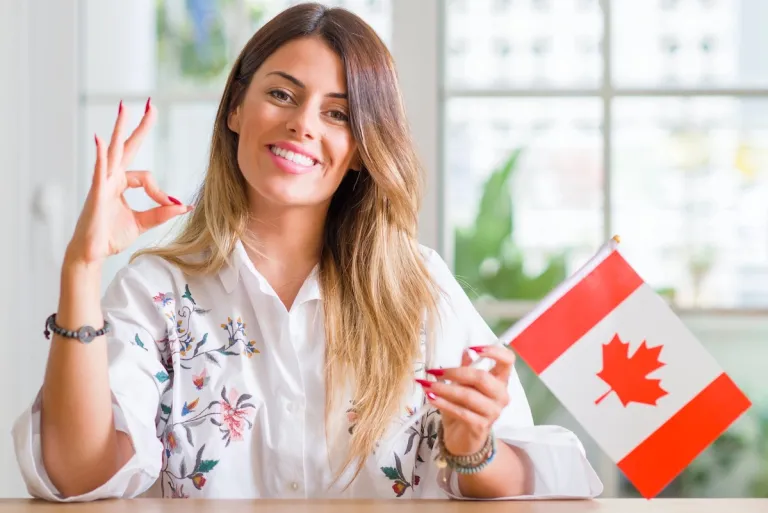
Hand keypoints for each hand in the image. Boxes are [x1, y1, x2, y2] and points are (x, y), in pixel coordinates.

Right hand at [65, 99, 191, 266]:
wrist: (92, 252)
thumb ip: (162, 213)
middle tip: (150, 105)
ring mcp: (102, 183)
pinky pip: (99, 170)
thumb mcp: (143, 223)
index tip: (173, 205)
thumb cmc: (111, 236)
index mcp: (121, 184)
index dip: (161, 192)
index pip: (147, 178)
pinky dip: (100, 154)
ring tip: (124, 107)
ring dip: (119, 128)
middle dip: (139, 127)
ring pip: (113, 151)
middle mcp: (111, 178)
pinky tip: (100, 139)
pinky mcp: (97, 192)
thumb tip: (185, 206)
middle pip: (127, 147)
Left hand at [417, 344, 514, 455]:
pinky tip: (431, 398)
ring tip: (428, 385)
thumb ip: (466, 368)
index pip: (507, 360)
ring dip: (444, 388)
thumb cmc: (464, 407)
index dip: (494, 351)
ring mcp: (493, 412)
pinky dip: (443, 403)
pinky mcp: (481, 426)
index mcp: (500, 380)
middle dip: (455, 372)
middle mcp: (501, 396)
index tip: (473, 348)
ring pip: (468, 395)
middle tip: (435, 371)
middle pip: (482, 377)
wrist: (462, 438)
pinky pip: (460, 411)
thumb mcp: (463, 385)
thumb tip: (466, 351)